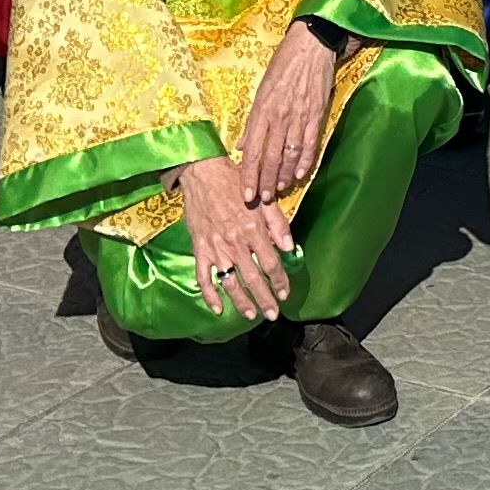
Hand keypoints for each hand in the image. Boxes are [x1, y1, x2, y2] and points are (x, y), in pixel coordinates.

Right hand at [174, 156, 297, 322]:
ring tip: (251, 315)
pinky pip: (203, 277)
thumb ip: (277, 223)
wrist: (202, 174)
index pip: (271, 263)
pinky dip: (209, 295)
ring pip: (230, 282)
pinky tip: (217, 308)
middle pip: (253, 278)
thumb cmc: (235, 183)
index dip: (280, 281)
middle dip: (265, 299)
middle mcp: (235, 243)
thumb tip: (289, 247)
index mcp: (253, 230)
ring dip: (241, 302)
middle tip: (273, 315)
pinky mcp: (199, 249)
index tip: (285, 294)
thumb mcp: (262, 198)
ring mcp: (216, 248)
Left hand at [238, 23, 340, 206]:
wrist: (311, 45)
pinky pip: (310, 143)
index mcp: (262, 110)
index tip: (246, 193)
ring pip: (290, 154)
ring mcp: (299, 117)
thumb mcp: (261, 89)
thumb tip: (243, 145)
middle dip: (266, 181)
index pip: (253, 150)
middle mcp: (279, 117)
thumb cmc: (283, 64)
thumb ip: (253, 120)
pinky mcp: (317, 114)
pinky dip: (305, 161)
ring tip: (279, 191)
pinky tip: (300, 175)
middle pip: (271, 157)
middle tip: (263, 200)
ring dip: (284, 176)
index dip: (249, 174)